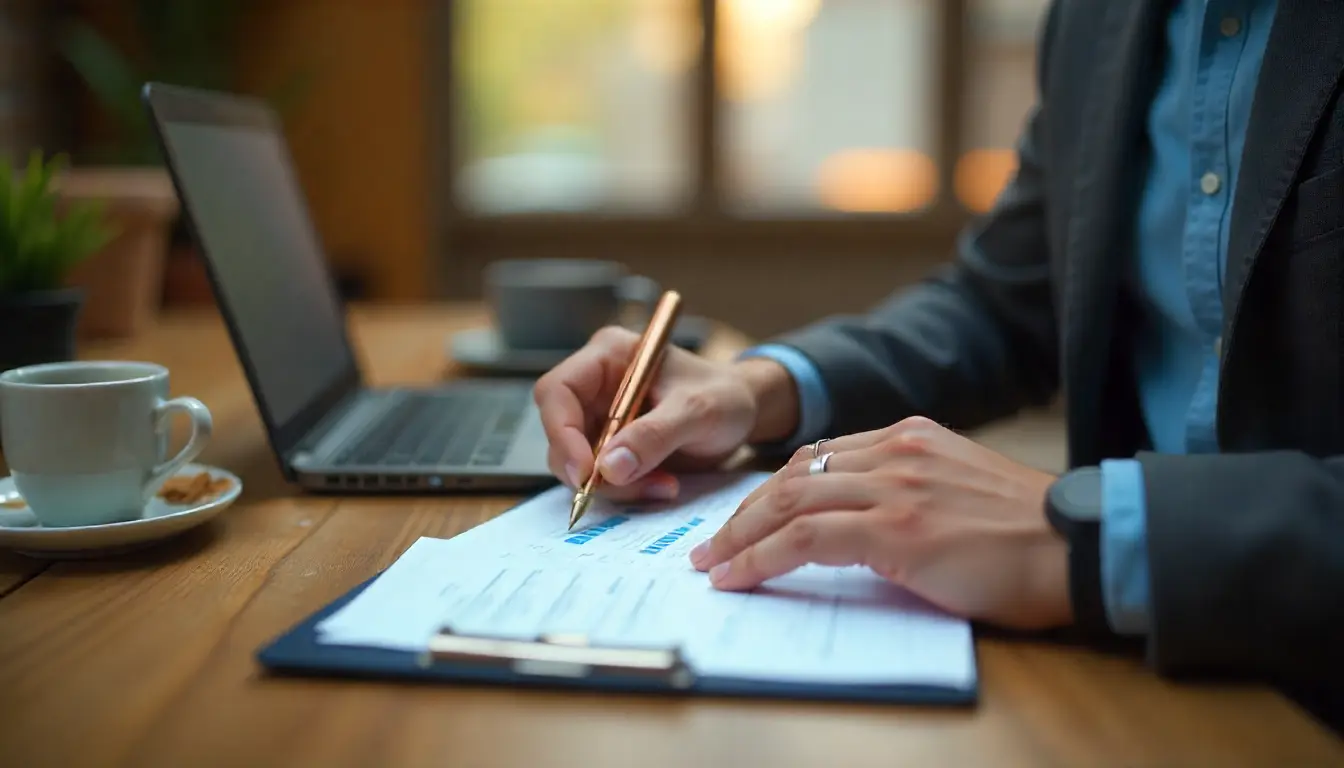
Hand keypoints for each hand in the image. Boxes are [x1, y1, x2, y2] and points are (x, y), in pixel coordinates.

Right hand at [533, 326, 761, 501]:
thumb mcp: (697, 410)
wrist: (744, 410)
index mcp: (608, 356)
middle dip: (590, 469)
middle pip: (561, 432)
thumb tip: (609, 468)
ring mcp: (600, 417)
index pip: (557, 391)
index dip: (561, 432)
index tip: (585, 472)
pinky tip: (662, 487)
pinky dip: (626, 491)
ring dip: (614, 485)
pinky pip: (600, 477)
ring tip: (663, 486)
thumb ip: (654, 435)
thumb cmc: (724, 394)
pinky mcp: (611, 446)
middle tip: (631, 487)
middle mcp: (595, 385)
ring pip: (578, 462)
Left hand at [688, 416, 1070, 629]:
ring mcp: (895, 484)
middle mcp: (896, 450)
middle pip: (792, 475)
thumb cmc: (1028, 536)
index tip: (747, 521)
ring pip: (789, 501)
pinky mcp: (897, 525)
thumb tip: (858, 528)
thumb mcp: (958, 492)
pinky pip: (806, 536)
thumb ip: (908, 492)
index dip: (773, 492)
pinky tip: (740, 577)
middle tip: (712, 547)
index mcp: (911, 437)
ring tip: (713, 566)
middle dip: (743, 514)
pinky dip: (762, 557)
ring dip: (741, 537)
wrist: (1082, 545)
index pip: (818, 458)